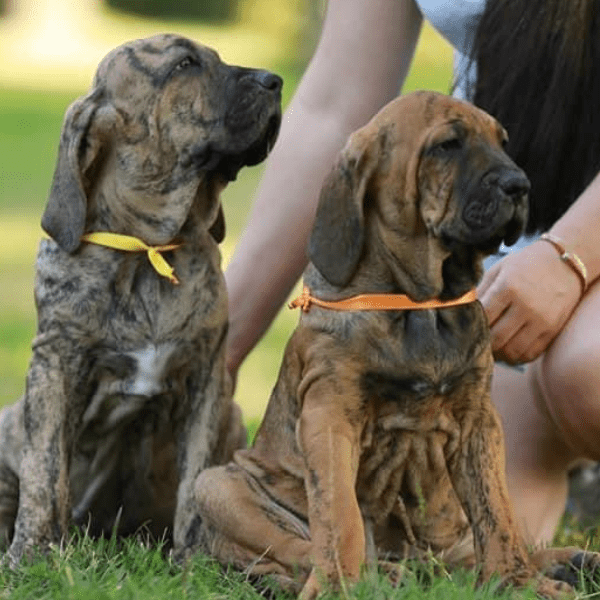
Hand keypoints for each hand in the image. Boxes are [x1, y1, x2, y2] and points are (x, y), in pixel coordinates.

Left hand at [477, 240, 581, 363]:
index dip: (471, 327)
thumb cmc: (525, 265)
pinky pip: (530, 354)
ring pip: (512, 351)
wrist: (565, 262)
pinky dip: (516, 356)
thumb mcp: (499, 269)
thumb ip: (479, 290)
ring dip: (498, 354)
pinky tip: (509, 348)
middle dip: (483, 344)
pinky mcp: (553, 330)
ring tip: (492, 347)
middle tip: (476, 342)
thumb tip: (458, 309)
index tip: (465, 329)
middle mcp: (526, 306)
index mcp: (508, 287)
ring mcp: (541, 320)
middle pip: (496, 339)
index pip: (482, 318)